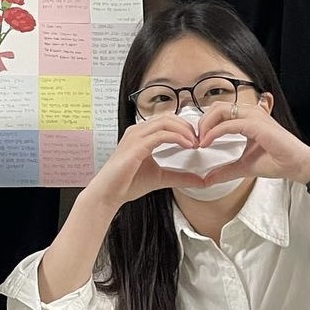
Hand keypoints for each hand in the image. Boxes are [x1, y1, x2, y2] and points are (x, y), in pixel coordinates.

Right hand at [84, 114, 214, 210]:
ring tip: (195, 142)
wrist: (108, 193)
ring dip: (184, 130)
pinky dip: (177, 138)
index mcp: (141, 134)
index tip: (197, 140)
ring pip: (165, 122)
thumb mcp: (160, 177)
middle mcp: (137, 131)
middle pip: (168, 116)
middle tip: (200, 139)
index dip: (184, 126)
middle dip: (186, 126)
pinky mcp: (136, 146)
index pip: (166, 120)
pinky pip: (161, 135)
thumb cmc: (127, 183)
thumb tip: (201, 181)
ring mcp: (135, 136)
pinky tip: (187, 146)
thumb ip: (180, 177)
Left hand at [194, 98, 309, 185]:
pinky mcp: (256, 124)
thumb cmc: (277, 161)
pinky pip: (229, 124)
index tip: (197, 141)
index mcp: (247, 117)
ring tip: (200, 141)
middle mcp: (249, 112)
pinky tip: (208, 142)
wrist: (298, 165)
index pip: (219, 111)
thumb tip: (207, 179)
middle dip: (202, 122)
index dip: (205, 123)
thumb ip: (226, 170)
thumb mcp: (244, 167)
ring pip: (220, 110)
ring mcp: (254, 116)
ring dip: (206, 125)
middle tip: (195, 140)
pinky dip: (215, 132)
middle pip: (216, 107)